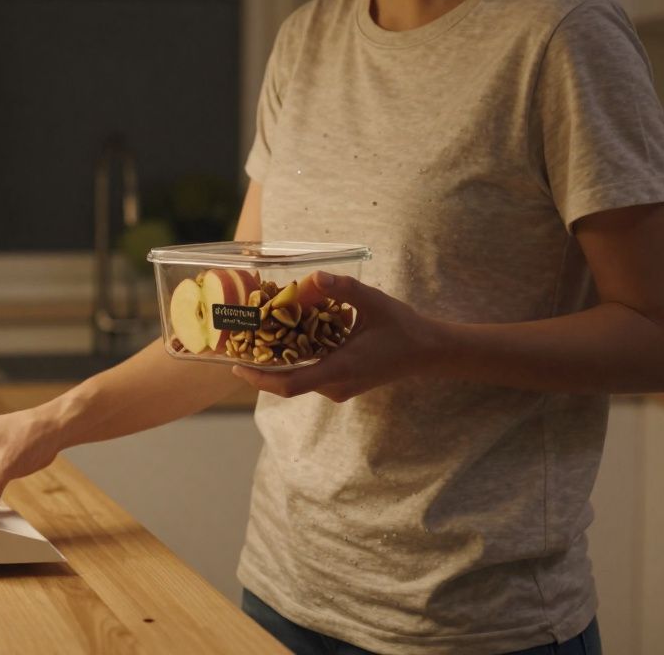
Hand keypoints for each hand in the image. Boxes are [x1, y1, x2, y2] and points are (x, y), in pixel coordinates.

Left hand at [232, 271, 438, 401]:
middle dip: (260, 366)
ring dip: (275, 362)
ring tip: (254, 338)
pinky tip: (283, 339)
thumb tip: (314, 275)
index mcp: (340, 369)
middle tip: (237, 344)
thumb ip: (343, 288)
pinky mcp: (340, 385)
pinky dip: (293, 360)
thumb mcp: (373, 301)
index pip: (290, 384)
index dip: (259, 377)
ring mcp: (338, 388)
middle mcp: (335, 385)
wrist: (427, 352)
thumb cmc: (402, 327)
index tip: (236, 365)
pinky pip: (309, 376)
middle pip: (286, 382)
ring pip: (297, 379)